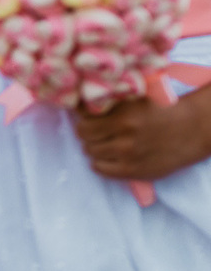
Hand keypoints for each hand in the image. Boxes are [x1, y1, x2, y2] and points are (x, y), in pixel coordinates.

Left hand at [73, 93, 210, 181]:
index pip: (83, 123)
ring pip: (91, 153)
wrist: (192, 129)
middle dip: (88, 134)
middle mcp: (125, 137)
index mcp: (124, 116)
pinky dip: (100, 162)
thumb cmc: (162, 110)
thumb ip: (109, 103)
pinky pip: (100, 169)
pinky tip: (109, 156)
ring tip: (107, 142)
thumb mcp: (136, 99)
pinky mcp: (133, 171)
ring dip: (95, 147)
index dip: (84, 120)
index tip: (90, 119)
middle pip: (85, 138)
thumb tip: (78, 106)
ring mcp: (128, 156)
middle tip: (98, 131)